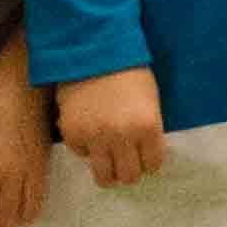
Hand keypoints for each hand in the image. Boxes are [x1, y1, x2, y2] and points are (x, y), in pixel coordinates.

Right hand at [57, 68, 168, 187]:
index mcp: (147, 126)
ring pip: (104, 177)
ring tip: (109, 161)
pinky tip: (90, 135)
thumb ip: (149, 129)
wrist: (93, 50)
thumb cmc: (129, 71)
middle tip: (127, 161)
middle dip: (130, 170)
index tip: (145, 157)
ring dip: (109, 171)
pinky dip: (86, 149)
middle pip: (129, 176)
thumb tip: (146, 155)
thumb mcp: (150, 100)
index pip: (153, 164)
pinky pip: (82, 155)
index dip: (150, 161)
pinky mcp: (72, 134)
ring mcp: (95, 138)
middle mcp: (122, 137)